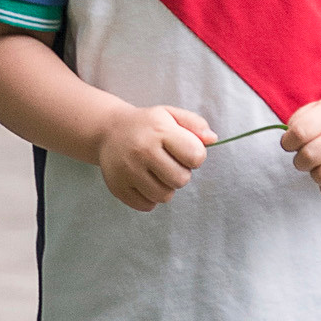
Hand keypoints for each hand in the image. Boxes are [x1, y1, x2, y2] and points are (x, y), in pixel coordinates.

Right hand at [96, 103, 210, 210]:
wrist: (108, 131)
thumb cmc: (146, 125)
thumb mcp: (170, 115)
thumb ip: (195, 124)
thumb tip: (213, 139)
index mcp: (159, 131)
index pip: (195, 156)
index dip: (195, 156)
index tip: (185, 151)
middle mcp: (142, 151)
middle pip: (181, 180)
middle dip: (180, 173)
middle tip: (169, 163)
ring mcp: (128, 171)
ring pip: (164, 196)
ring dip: (165, 187)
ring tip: (156, 172)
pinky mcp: (118, 187)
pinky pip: (147, 205)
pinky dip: (149, 197)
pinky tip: (144, 181)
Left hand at [281, 99, 320, 201]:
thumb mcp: (315, 112)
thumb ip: (296, 123)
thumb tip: (288, 143)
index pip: (301, 131)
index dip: (288, 142)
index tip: (290, 144)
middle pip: (310, 155)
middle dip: (300, 161)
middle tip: (304, 158)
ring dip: (314, 174)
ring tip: (319, 166)